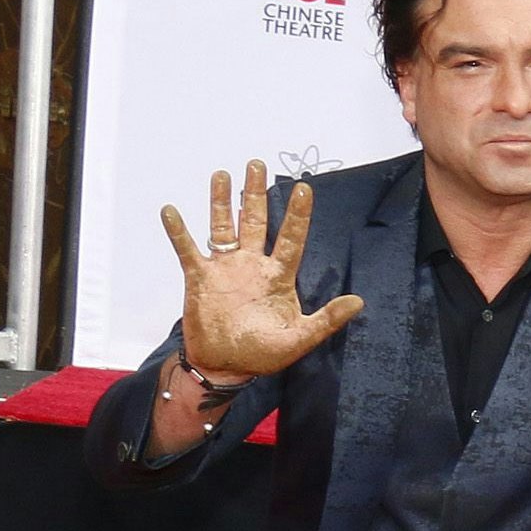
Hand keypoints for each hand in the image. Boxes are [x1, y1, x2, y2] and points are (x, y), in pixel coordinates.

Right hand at [160, 159, 366, 380]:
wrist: (226, 366)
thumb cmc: (264, 354)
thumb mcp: (300, 338)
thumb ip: (327, 320)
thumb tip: (359, 302)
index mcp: (278, 277)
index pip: (291, 239)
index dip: (297, 215)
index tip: (304, 188)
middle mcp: (252, 265)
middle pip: (256, 221)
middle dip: (256, 193)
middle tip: (257, 164)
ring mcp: (225, 269)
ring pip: (223, 227)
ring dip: (221, 202)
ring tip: (222, 174)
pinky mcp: (199, 277)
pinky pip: (187, 249)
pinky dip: (179, 231)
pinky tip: (171, 210)